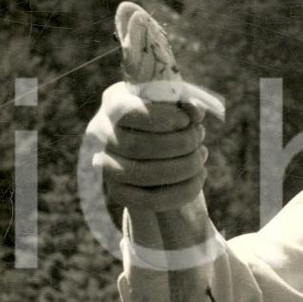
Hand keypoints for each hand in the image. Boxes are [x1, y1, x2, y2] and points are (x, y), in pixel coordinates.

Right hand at [85, 81, 207, 212]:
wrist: (161, 148)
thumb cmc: (170, 116)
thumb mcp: (177, 104)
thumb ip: (185, 103)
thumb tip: (195, 111)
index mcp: (114, 101)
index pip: (128, 112)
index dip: (161, 117)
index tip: (187, 120)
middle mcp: (101, 132)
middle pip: (136, 146)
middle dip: (178, 144)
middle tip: (199, 138)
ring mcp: (105, 164)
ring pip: (140, 174)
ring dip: (182, 167)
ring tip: (201, 156)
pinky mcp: (117, 191)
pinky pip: (147, 200)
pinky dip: (181, 191)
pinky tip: (198, 177)